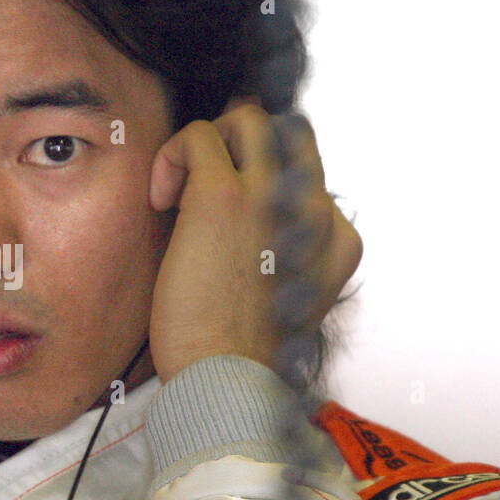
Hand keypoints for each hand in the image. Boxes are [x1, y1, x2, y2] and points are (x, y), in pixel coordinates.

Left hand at [147, 99, 362, 383]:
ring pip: (249, 118)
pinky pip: (199, 135)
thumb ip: (283, 251)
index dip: (263, 181)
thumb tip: (241, 215)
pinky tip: (162, 200)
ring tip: (184, 191)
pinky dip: (174, 155)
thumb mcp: (285, 298)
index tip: (231, 216)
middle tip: (206, 182)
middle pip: (290, 131)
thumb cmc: (239, 353)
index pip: (307, 174)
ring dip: (210, 142)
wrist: (226, 381)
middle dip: (244, 143)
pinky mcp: (223, 194)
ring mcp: (271, 195)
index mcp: (336, 238)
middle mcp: (313, 208)